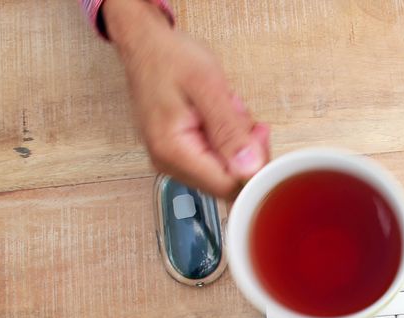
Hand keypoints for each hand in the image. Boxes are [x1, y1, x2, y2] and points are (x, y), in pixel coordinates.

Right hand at [103, 0, 269, 198]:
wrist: (146, 45)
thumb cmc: (169, 58)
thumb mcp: (207, 87)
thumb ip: (229, 130)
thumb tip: (250, 167)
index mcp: (173, 152)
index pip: (228, 185)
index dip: (253, 165)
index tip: (258, 133)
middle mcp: (170, 164)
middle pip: (228, 181)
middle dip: (244, 150)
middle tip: (238, 112)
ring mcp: (174, 161)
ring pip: (225, 169)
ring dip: (235, 140)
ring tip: (224, 107)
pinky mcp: (180, 153)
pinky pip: (216, 157)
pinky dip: (226, 137)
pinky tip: (218, 113)